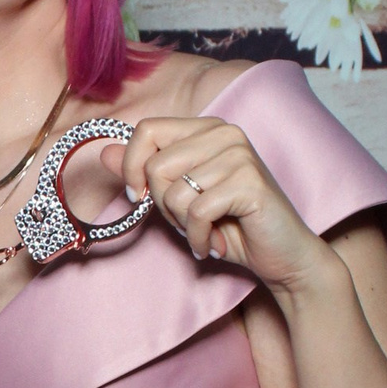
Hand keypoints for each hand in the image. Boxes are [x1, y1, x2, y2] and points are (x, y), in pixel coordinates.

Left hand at [92, 117, 334, 298]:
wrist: (282, 257)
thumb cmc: (231, 227)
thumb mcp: (180, 199)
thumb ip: (146, 174)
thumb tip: (104, 152)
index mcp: (206, 129)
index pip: (146, 129)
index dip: (131, 166)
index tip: (137, 196)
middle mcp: (224, 133)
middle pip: (155, 165)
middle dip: (162, 205)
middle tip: (188, 221)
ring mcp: (239, 154)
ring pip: (174, 192)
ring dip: (182, 225)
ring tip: (205, 231)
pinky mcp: (249, 181)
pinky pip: (196, 212)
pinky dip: (197, 238)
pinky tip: (214, 243)